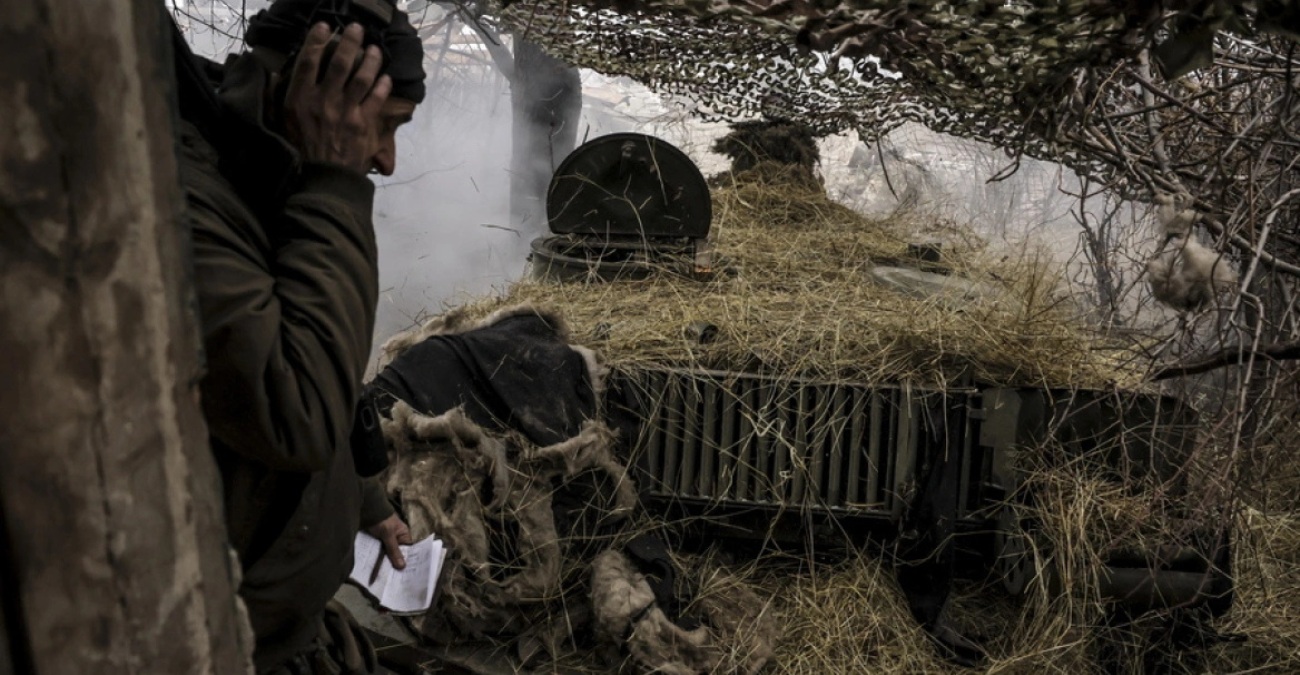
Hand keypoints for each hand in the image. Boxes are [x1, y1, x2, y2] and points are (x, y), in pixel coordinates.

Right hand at [282, 22, 390, 173]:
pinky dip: (383, 86)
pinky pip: (376, 99)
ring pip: (362, 78)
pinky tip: (386, 77)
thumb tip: (272, 75)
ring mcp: (345, 112)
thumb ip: (278, 98)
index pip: (308, 62)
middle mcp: (323, 102)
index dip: (316, 40)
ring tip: (375, 49)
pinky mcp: (363, 125)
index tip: (324, 26)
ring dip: (371, 60)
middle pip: (339, 63)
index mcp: (300, 100)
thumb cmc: (299, 152)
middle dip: (349, 42)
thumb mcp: (281, 123)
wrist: (322, 181)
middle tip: (356, 28)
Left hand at [366, 514, 411, 579]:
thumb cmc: (381, 519)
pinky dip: (378, 560)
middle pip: (398, 555)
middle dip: (396, 565)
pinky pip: (379, 554)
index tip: (408, 574)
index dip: (408, 561)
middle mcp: (397, 540)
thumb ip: (394, 550)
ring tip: (386, 578)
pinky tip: (377, 570)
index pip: (409, 551)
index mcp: (404, 535)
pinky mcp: (377, 543)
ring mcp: (386, 542)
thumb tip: (402, 567)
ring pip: (388, 555)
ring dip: (386, 563)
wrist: (365, 510)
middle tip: (396, 580)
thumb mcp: (388, 535)